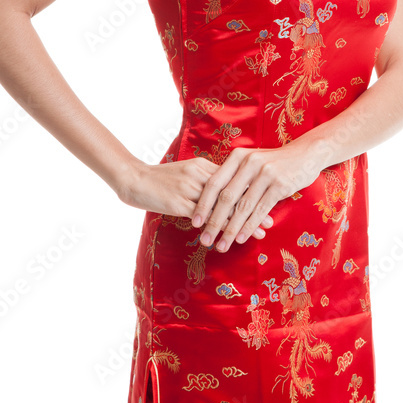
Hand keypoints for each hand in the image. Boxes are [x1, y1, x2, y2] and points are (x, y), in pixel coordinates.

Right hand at [119, 155, 273, 240]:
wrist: (133, 178)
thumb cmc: (158, 179)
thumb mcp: (184, 173)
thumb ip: (202, 180)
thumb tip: (221, 192)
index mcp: (202, 165)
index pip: (233, 179)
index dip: (251, 192)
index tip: (268, 202)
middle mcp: (199, 174)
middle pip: (233, 192)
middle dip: (253, 208)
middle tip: (270, 221)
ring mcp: (189, 187)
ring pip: (222, 206)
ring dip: (242, 220)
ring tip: (258, 232)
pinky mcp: (179, 201)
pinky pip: (204, 216)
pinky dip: (219, 227)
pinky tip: (230, 237)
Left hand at [190, 144, 321, 251]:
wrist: (304, 155)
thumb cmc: (273, 163)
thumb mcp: (251, 161)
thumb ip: (234, 176)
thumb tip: (211, 200)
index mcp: (237, 157)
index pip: (214, 183)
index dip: (203, 204)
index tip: (194, 222)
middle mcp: (249, 163)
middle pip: (226, 197)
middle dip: (213, 221)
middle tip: (204, 239)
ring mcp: (265, 174)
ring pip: (242, 207)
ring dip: (230, 229)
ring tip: (221, 245)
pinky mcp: (279, 185)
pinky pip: (260, 210)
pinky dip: (249, 226)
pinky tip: (241, 239)